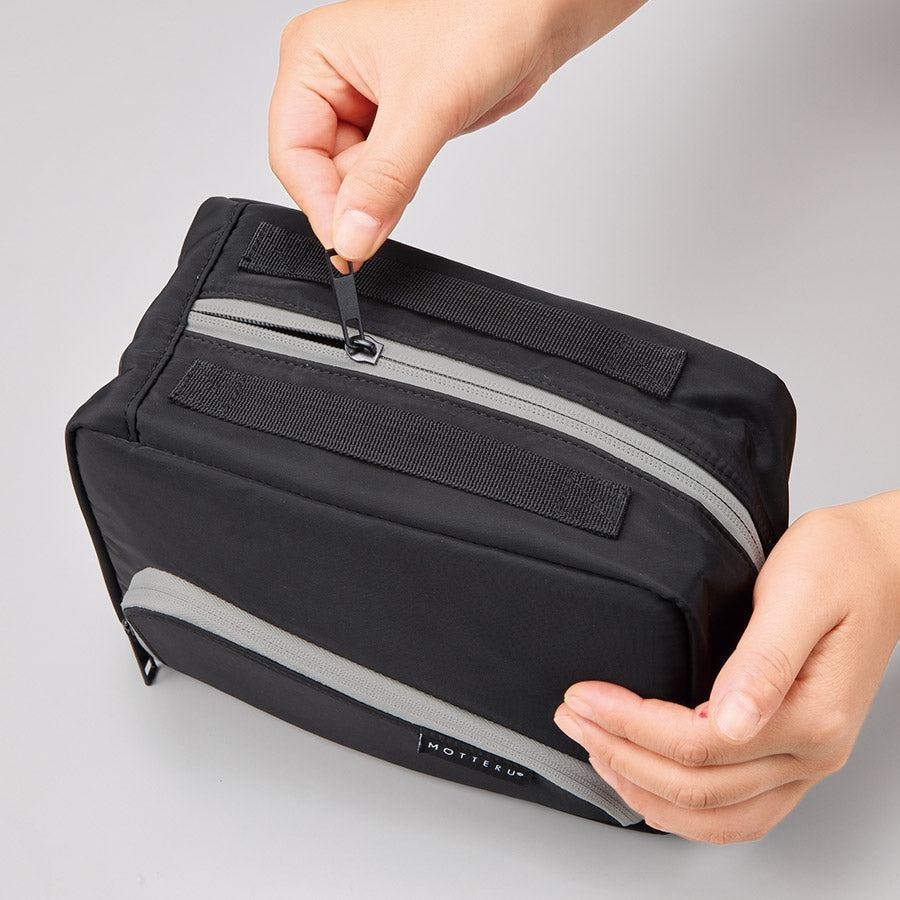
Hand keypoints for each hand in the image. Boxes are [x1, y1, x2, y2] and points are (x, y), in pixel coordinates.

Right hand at [269, 0, 646, 260]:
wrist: (537, 13)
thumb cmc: (485, 18)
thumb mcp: (426, 107)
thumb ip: (384, 180)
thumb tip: (351, 235)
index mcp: (314, 58)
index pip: (293, 153)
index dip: (319, 204)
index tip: (347, 244)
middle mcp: (331, 80)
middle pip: (319, 172)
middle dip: (354, 201)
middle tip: (384, 220)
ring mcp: (363, 104)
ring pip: (351, 181)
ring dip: (379, 196)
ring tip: (416, 165)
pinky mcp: (395, 125)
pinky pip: (381, 178)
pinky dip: (396, 191)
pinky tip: (416, 174)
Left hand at [554, 491, 899, 842]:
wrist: (880, 559)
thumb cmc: (844, 565)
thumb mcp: (800, 596)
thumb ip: (763, 661)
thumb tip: (729, 720)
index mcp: (811, 716)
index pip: (700, 745)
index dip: (631, 726)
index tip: (586, 697)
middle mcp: (812, 751)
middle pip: (700, 788)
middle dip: (623, 755)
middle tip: (573, 718)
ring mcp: (804, 758)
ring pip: (717, 815)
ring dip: (647, 791)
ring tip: (596, 754)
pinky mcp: (792, 749)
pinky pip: (736, 806)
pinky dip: (683, 803)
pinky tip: (646, 776)